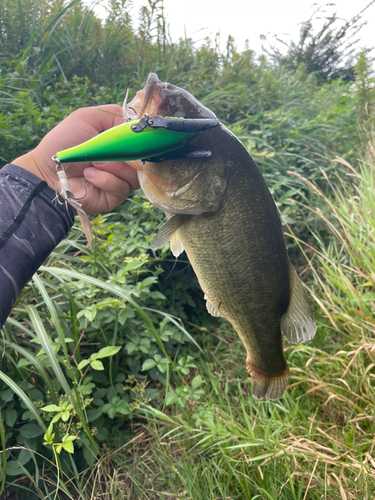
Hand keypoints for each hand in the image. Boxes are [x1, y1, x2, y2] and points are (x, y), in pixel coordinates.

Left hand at [13, 105, 139, 214]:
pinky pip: (122, 188)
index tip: (137, 136)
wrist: (47, 171)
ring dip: (115, 167)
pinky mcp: (114, 196)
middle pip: (144, 160)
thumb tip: (134, 124)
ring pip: (135, 175)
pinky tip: (89, 176)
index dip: (142, 139)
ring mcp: (120, 179)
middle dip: (128, 153)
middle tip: (111, 150)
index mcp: (119, 143)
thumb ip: (113, 115)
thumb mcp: (87, 117)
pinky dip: (105, 180)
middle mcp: (123, 161)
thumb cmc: (64, 142)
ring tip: (94, 164)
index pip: (142, 142)